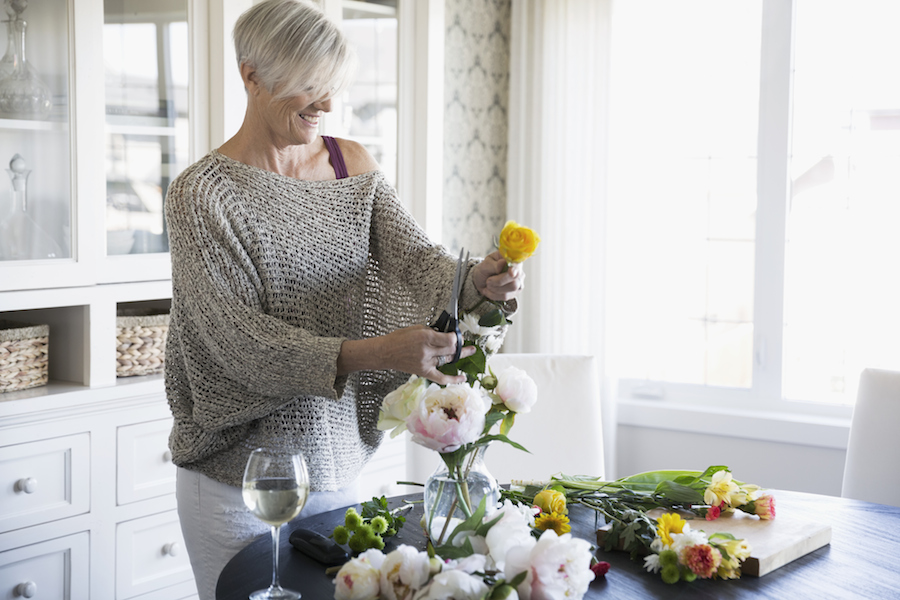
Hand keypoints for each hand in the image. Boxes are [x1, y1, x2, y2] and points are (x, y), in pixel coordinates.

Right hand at [352, 325, 474, 384]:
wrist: (385, 353)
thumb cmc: (399, 339)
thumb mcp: (417, 328)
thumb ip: (433, 331)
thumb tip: (446, 334)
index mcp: (425, 337)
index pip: (449, 339)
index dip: (456, 337)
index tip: (457, 334)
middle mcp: (426, 351)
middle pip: (451, 350)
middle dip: (459, 345)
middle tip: (465, 342)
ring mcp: (425, 363)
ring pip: (448, 360)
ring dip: (459, 355)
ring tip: (469, 351)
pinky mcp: (424, 372)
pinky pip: (441, 378)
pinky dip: (453, 379)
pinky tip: (463, 377)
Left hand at [472, 251, 524, 301]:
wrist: (481, 280)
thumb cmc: (485, 269)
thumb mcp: (485, 265)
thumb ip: (494, 265)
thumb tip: (503, 263)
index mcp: (511, 260)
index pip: (517, 265)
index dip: (515, 269)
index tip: (511, 273)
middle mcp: (518, 271)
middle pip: (515, 281)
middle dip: (499, 282)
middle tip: (488, 281)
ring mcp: (518, 283)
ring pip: (511, 289)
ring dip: (495, 289)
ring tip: (488, 285)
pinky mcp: (515, 292)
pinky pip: (506, 296)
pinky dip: (494, 294)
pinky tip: (489, 290)